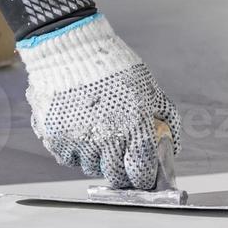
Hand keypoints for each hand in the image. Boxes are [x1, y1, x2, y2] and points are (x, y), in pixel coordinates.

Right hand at [19, 15, 181, 189]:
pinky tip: (78, 128)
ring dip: (96, 158)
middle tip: (120, 155)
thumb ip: (164, 119)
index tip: (143, 175)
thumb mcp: (148, 89)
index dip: (144, 178)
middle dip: (121, 169)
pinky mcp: (55, 138)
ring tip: (96, 133)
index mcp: (134, 127)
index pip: (141, 172)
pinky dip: (75, 149)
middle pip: (115, 176)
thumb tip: (171, 146)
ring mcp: (78, 140)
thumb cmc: (113, 66)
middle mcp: (105, 139)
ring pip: (90, 167)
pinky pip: (68, 157)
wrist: (70, 49)